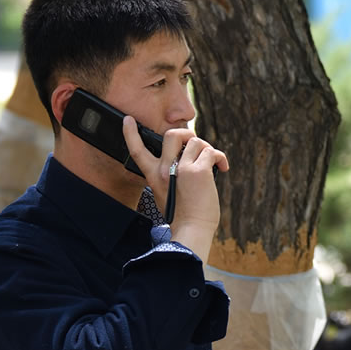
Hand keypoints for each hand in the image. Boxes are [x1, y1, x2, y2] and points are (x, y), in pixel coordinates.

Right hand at [123, 116, 228, 261]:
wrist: (192, 229)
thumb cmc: (182, 214)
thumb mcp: (165, 193)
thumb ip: (169, 174)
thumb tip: (185, 157)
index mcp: (154, 176)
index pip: (137, 151)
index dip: (130, 134)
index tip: (128, 120)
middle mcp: (164, 169)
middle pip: (172, 134)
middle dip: (187, 133)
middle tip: (196, 146)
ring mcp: (181, 168)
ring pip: (196, 141)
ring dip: (207, 150)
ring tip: (213, 164)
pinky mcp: (198, 171)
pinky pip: (211, 152)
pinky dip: (220, 158)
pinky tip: (222, 168)